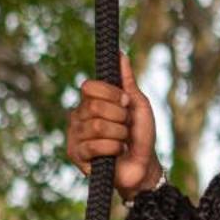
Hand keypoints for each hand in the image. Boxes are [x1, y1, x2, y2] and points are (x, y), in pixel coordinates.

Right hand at [66, 52, 161, 199]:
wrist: (143, 165)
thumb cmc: (140, 134)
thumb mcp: (138, 104)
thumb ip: (127, 81)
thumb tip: (120, 54)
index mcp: (90, 102)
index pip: (89, 86)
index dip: (111, 94)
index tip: (126, 103)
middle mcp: (78, 116)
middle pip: (95, 107)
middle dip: (120, 117)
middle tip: (126, 126)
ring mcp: (75, 136)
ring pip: (97, 127)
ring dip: (119, 134)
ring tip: (123, 141)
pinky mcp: (76, 155)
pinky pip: (94, 146)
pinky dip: (113, 148)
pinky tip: (116, 153)